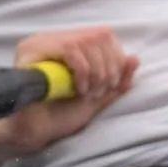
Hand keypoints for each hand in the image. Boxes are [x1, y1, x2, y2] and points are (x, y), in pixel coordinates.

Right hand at [0, 26, 137, 166]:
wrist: (34, 131)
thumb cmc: (61, 115)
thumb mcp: (98, 96)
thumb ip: (117, 80)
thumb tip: (135, 58)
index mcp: (70, 47)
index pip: (104, 35)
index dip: (116, 58)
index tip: (114, 84)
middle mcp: (54, 38)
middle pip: (99, 35)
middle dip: (109, 66)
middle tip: (100, 91)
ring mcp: (40, 41)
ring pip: (86, 40)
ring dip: (96, 71)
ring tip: (88, 93)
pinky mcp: (32, 49)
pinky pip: (70, 48)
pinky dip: (82, 70)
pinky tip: (78, 90)